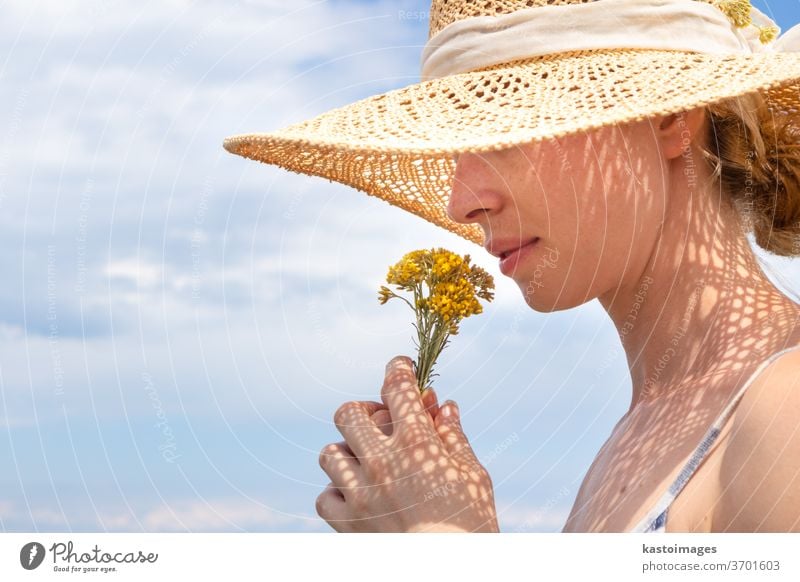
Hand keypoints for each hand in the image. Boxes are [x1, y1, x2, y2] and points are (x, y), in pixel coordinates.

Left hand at [316, 355, 498, 532]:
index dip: (398, 369)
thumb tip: (444, 406)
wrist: (450, 574)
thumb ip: (454, 436)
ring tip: (368, 461)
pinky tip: (356, 495)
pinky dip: (337, 492)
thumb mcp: (473, 474)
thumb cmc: (471, 525)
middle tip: (382, 420)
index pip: (398, 388)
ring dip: (348, 451)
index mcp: (417, 443)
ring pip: (330, 452)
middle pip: (349, 413)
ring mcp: (360, 493)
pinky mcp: (348, 524)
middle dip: (365, 410)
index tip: (400, 366)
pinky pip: (324, 496)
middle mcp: (381, 462)